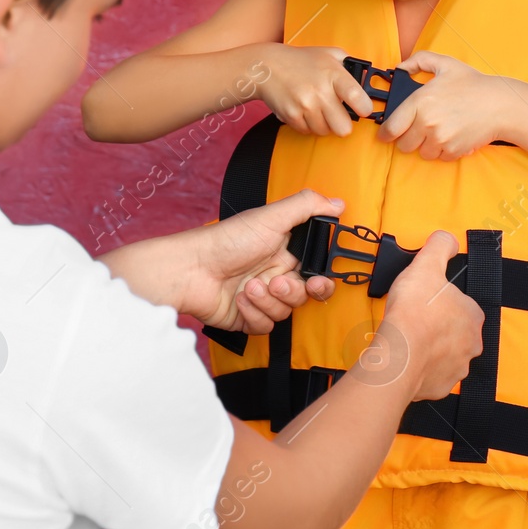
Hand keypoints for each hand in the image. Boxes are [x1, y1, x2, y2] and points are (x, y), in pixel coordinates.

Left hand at [178, 189, 343, 332]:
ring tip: (248, 285)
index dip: (322, 278)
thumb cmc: (225, 240)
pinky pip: (266, 325)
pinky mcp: (247, 317)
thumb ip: (307, 207)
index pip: (316, 270)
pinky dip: (254, 313)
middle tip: (279, 282)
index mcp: (284, 250)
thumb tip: (338, 203)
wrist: (189, 270)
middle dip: (294, 291)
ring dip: (268, 299)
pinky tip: (240, 299)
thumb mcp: (269, 217)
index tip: (318, 278)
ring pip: (286, 311)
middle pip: (305, 294)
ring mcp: (261, 296)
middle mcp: (275, 273)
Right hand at [257, 45, 374, 136]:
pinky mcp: (291, 116)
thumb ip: (351, 65)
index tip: (363, 110)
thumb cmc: (301, 60)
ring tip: (317, 109)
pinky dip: (307, 125)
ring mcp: (305, 105)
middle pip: (343, 127)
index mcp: (333, 74)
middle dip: (342, 123)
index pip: (358, 98)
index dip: (365, 109)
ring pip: (325, 132)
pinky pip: (307, 132)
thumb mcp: (329, 54)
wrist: (267, 66)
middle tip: (337, 114)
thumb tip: (368, 80)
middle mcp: (320, 91)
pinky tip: (304, 111)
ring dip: (323, 124)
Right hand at [353, 231, 482, 401]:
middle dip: (438, 327)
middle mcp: (471, 344)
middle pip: (456, 331)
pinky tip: (408, 359)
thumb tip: (447, 239)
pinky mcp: (441, 386)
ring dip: (431, 349)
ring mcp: (457, 367)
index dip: (443, 301)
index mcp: (472, 316)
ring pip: (446, 355)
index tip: (426, 301)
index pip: (463, 304)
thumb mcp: (426, 264)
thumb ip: (439, 247)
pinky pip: (433, 375)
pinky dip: (422, 369)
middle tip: (416, 320)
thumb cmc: (414, 313)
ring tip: (410, 341)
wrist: (399, 354)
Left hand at [377, 51, 516, 159]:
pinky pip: (439, 157)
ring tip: (439, 130)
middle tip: (419, 129)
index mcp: (420, 102)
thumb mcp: (445, 64)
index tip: (386, 134)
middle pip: (404, 145)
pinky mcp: (453, 151)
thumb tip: (401, 66)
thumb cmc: (473, 84)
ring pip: (422, 153)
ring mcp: (440, 139)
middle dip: (409, 138)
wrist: (501, 104)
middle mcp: (427, 123)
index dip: (385, 133)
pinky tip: (452, 135)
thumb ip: (419, 60)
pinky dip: (443, 150)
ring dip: (426, 145)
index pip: (391, 128)